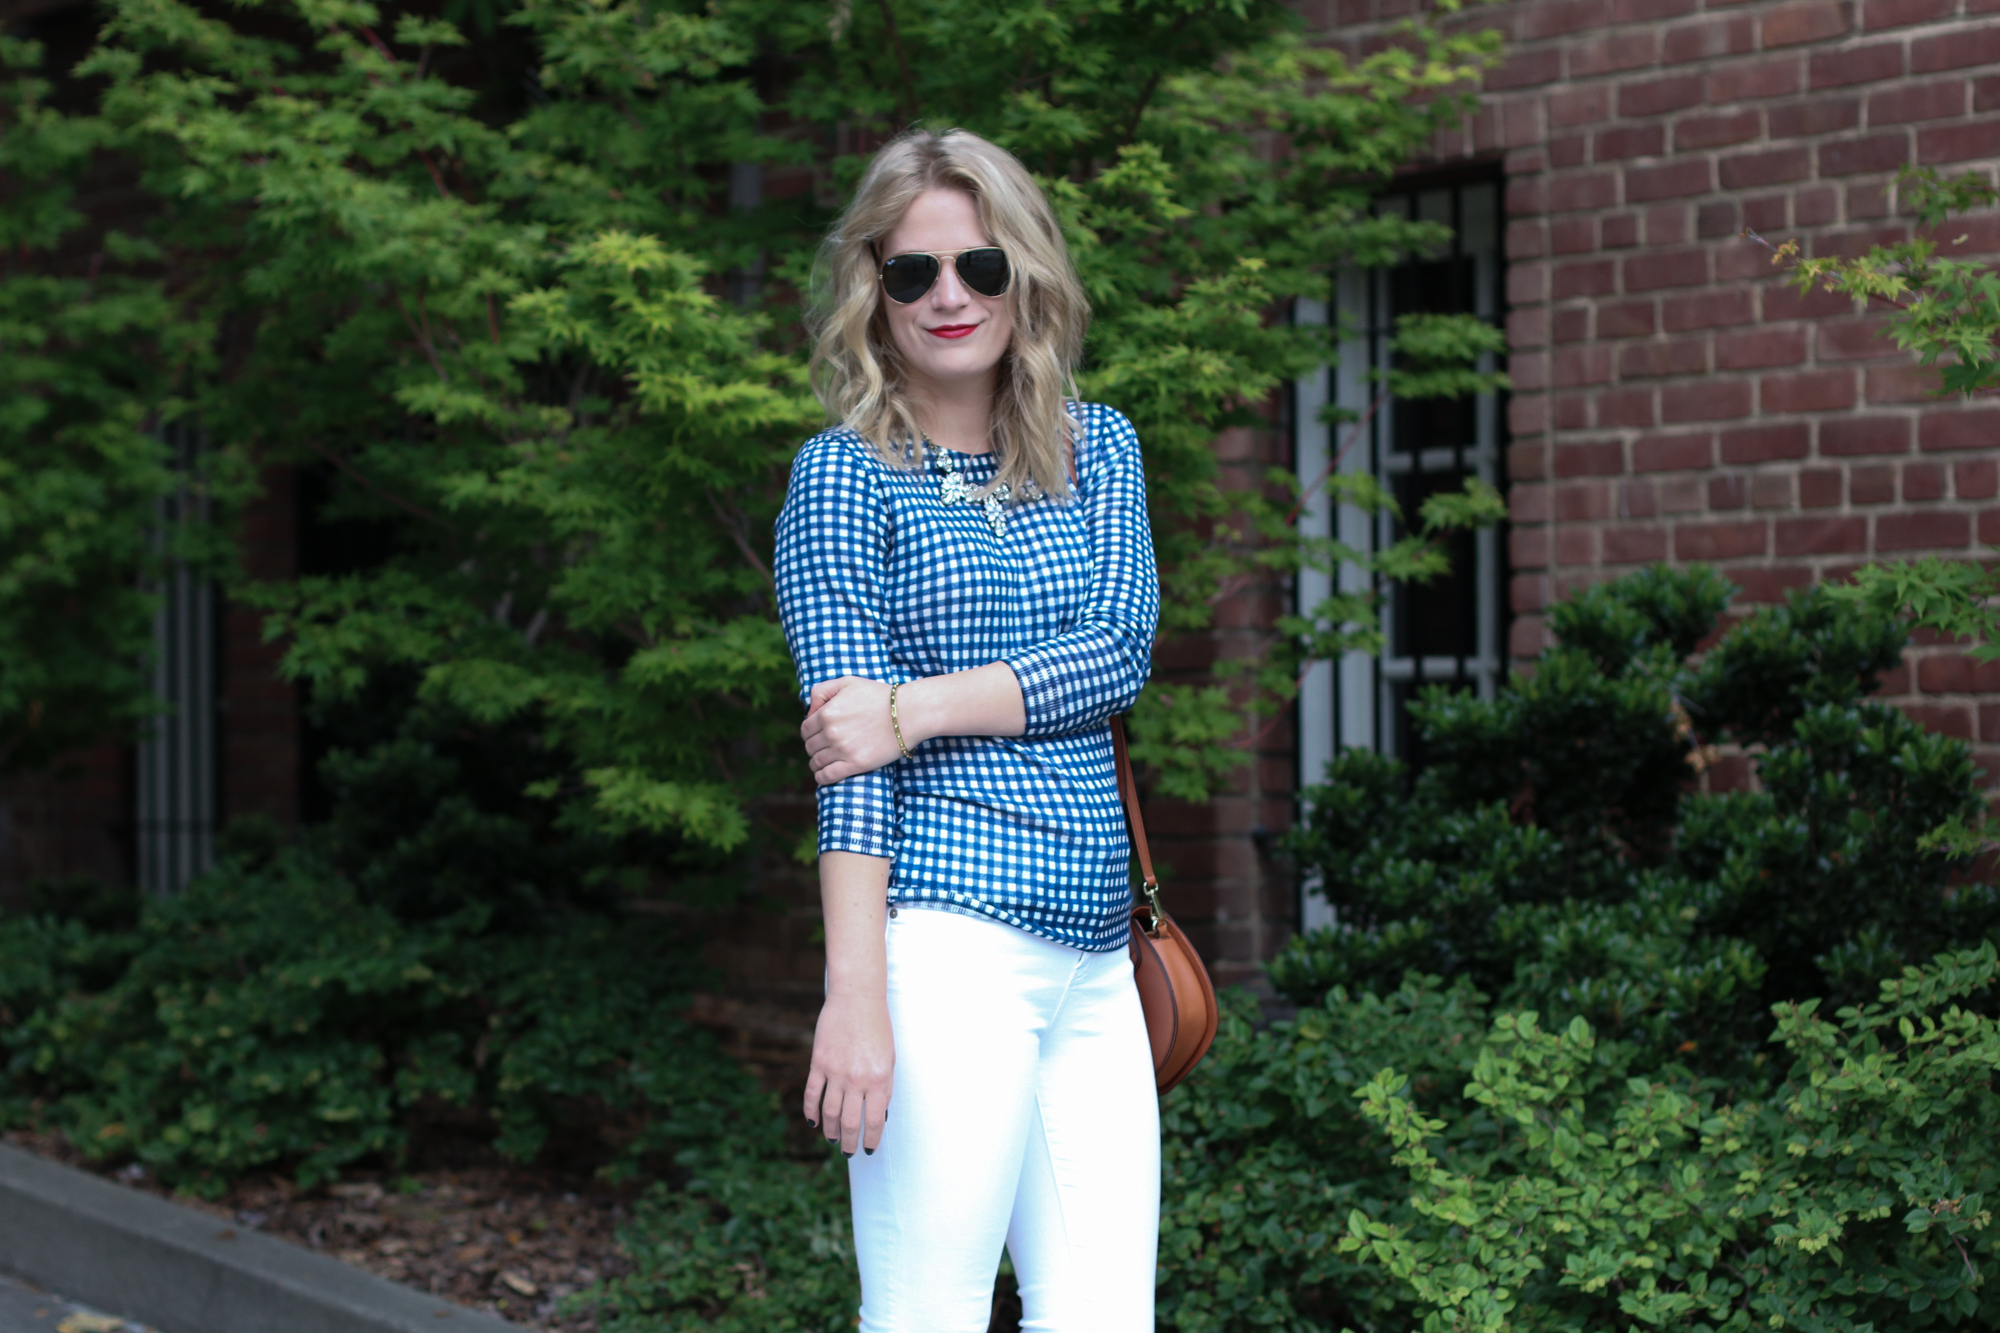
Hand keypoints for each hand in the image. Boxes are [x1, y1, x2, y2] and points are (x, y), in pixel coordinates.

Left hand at [802, 676, 903, 783]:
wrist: (908, 713)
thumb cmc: (878, 696)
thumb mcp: (847, 682)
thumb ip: (821, 691)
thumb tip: (809, 711)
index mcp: (827, 713)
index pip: (805, 729)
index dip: (810, 732)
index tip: (818, 733)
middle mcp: (832, 733)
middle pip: (809, 746)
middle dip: (814, 746)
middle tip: (824, 745)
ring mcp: (843, 750)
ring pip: (816, 762)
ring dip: (816, 762)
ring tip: (824, 761)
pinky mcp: (856, 764)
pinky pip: (827, 777)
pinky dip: (821, 777)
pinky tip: (824, 774)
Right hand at [804, 991, 894, 1154]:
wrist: (857, 997)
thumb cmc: (878, 1027)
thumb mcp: (890, 1058)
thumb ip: (886, 1087)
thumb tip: (879, 1115)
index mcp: (880, 1079)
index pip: (874, 1121)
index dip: (871, 1140)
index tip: (868, 1149)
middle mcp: (858, 1079)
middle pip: (851, 1122)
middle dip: (850, 1143)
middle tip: (849, 1152)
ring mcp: (836, 1071)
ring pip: (830, 1112)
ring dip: (831, 1131)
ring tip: (834, 1140)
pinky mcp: (819, 1062)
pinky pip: (813, 1093)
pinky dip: (811, 1111)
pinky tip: (813, 1122)